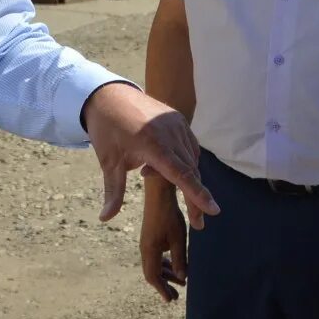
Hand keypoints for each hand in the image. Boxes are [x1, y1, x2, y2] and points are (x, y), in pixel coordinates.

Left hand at [81, 81, 219, 224]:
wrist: (108, 95)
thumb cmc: (107, 130)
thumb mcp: (108, 162)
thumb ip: (113, 192)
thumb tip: (104, 218)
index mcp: (152, 144)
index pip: (181, 173)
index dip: (197, 194)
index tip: (214, 211)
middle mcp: (170, 132)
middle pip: (190, 171)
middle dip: (195, 197)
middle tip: (198, 223)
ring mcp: (177, 124)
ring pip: (191, 159)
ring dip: (185, 177)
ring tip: (147, 173)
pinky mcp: (179, 119)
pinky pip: (189, 146)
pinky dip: (185, 161)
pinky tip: (163, 163)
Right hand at [140, 175, 188, 302]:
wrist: (158, 195)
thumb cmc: (170, 216)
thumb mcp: (178, 240)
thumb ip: (180, 259)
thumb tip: (183, 277)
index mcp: (149, 251)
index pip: (153, 277)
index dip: (162, 289)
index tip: (172, 299)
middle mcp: (145, 249)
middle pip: (152, 273)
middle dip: (165, 284)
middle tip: (177, 295)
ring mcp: (146, 243)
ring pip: (154, 264)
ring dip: (166, 273)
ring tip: (180, 280)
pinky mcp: (149, 237)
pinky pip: (155, 256)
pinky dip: (164, 263)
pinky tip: (174, 264)